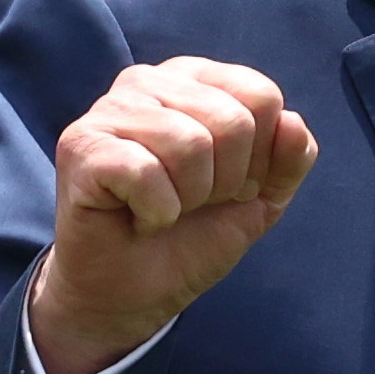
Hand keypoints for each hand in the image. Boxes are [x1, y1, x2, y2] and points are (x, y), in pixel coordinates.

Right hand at [29, 58, 321, 373]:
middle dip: (224, 182)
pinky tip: (136, 218)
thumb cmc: (190, 235)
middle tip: (190, 203)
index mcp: (194, 79)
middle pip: (232, 121)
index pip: (261, 96)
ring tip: (162, 209)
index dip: (259, 159)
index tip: (227, 186)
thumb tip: (293, 122)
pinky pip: (146, 173)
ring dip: (187, 199)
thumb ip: (290, 159)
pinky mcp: (81, 145)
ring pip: (190, 145)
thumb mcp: (260, 198)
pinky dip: (155, 213)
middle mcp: (148, 81)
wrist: (133, 294)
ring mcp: (109, 109)